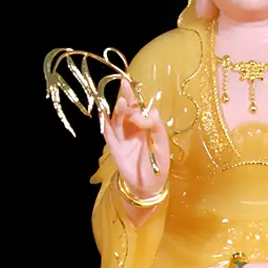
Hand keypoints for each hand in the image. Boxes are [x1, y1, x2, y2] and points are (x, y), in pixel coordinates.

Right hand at [101, 79, 169, 195]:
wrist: (151, 185)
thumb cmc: (159, 164)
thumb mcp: (162, 144)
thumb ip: (157, 127)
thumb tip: (153, 111)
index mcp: (143, 127)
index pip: (136, 107)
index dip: (132, 95)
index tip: (129, 83)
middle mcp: (131, 130)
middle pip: (124, 111)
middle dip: (124, 99)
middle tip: (125, 88)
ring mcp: (122, 139)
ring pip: (116, 121)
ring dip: (117, 111)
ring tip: (121, 102)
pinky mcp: (115, 149)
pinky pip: (109, 135)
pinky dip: (106, 126)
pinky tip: (104, 116)